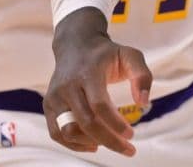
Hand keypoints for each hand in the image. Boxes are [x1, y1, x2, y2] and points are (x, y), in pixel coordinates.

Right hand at [44, 8, 151, 156]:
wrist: (75, 45)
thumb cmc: (106, 54)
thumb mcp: (130, 56)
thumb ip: (142, 75)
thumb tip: (143, 103)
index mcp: (88, 73)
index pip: (99, 105)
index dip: (115, 124)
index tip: (131, 135)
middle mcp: (67, 86)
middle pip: (85, 122)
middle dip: (108, 140)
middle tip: (128, 148)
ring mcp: (55, 96)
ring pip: (68, 131)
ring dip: (91, 143)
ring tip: (111, 141)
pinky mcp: (49, 105)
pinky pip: (57, 133)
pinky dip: (74, 144)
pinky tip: (93, 144)